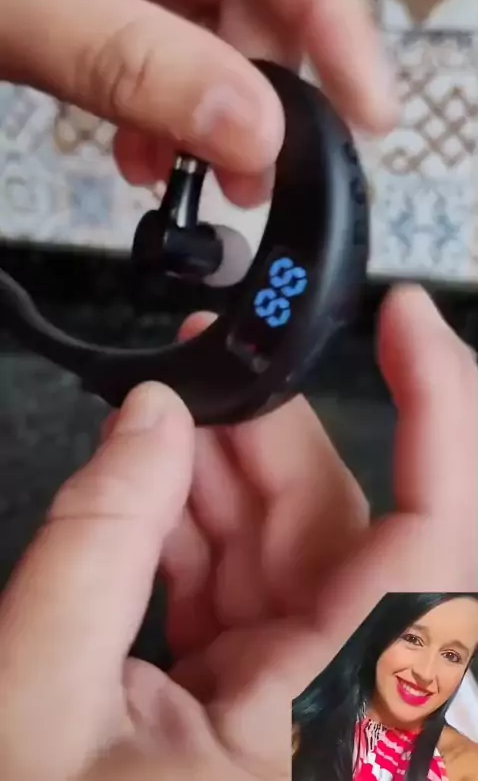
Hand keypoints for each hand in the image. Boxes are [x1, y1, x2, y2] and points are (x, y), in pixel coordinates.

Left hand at [0, 0, 398, 206]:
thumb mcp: (14, 2)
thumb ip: (133, 64)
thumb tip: (248, 132)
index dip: (337, 29)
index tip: (369, 115)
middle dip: (259, 88)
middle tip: (255, 173)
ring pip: (204, 19)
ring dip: (201, 106)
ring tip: (181, 173)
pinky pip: (154, 29)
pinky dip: (155, 95)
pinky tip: (141, 146)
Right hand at [0, 286, 474, 780]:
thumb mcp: (33, 707)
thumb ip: (93, 545)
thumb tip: (151, 422)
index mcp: (338, 748)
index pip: (440, 551)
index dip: (443, 415)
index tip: (408, 322)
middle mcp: (361, 734)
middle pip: (350, 533)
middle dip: (265, 440)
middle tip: (196, 374)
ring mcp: (324, 724)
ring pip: (304, 557)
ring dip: (224, 487)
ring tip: (153, 439)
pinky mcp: (283, 717)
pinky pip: (266, 596)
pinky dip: (207, 543)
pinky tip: (152, 510)